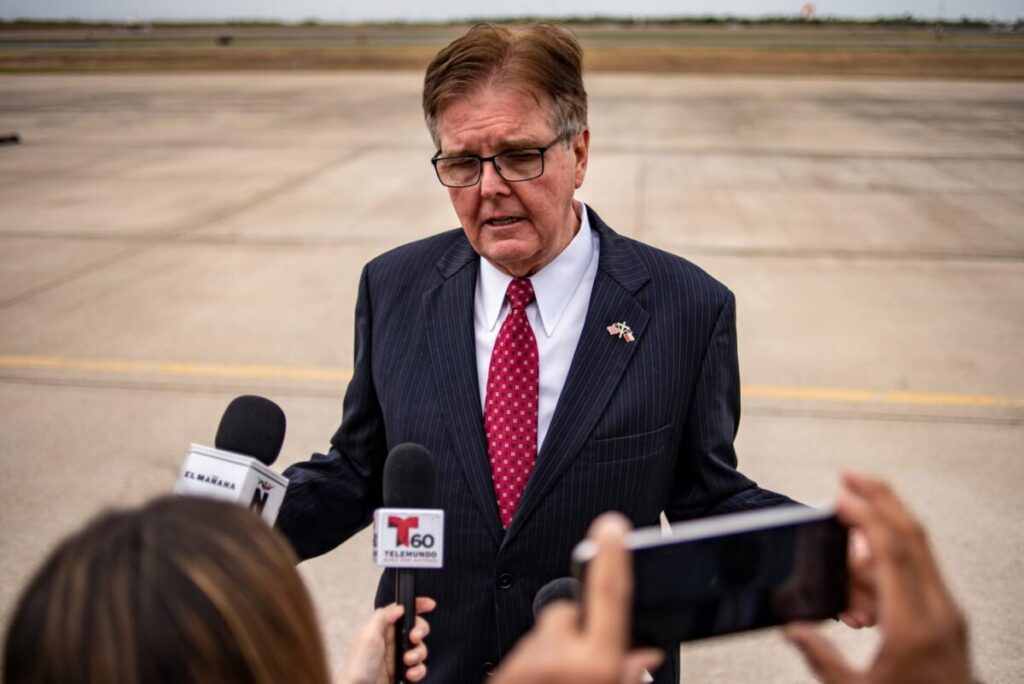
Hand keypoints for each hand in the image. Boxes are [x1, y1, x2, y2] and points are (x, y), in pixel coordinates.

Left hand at [334, 596, 434, 683]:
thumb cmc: (358, 666)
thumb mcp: (367, 635)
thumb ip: (383, 617)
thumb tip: (400, 607)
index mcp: (382, 629)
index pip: (402, 611)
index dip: (417, 606)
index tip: (430, 605)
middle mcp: (391, 642)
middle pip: (416, 628)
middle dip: (420, 631)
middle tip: (414, 638)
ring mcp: (398, 658)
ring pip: (420, 648)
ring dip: (418, 653)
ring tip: (408, 661)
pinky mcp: (403, 673)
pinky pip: (420, 668)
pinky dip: (419, 670)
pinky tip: (410, 674)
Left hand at [492, 513, 663, 683]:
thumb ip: (628, 671)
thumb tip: (645, 651)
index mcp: (596, 665)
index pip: (608, 596)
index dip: (613, 557)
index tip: (612, 525)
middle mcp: (559, 660)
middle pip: (570, 613)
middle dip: (578, 628)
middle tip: (582, 666)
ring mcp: (527, 665)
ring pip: (546, 635)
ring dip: (556, 652)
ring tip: (562, 682)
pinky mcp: (503, 674)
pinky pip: (525, 652)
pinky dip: (537, 665)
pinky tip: (543, 683)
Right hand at [785, 471, 971, 683]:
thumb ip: (823, 659)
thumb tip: (795, 630)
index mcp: (914, 627)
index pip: (893, 552)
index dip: (866, 515)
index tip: (840, 495)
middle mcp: (939, 613)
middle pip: (914, 537)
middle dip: (881, 498)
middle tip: (850, 476)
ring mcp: (948, 615)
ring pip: (920, 553)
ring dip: (883, 529)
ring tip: (848, 529)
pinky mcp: (948, 623)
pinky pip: (920, 575)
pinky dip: (890, 559)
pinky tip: (864, 572)